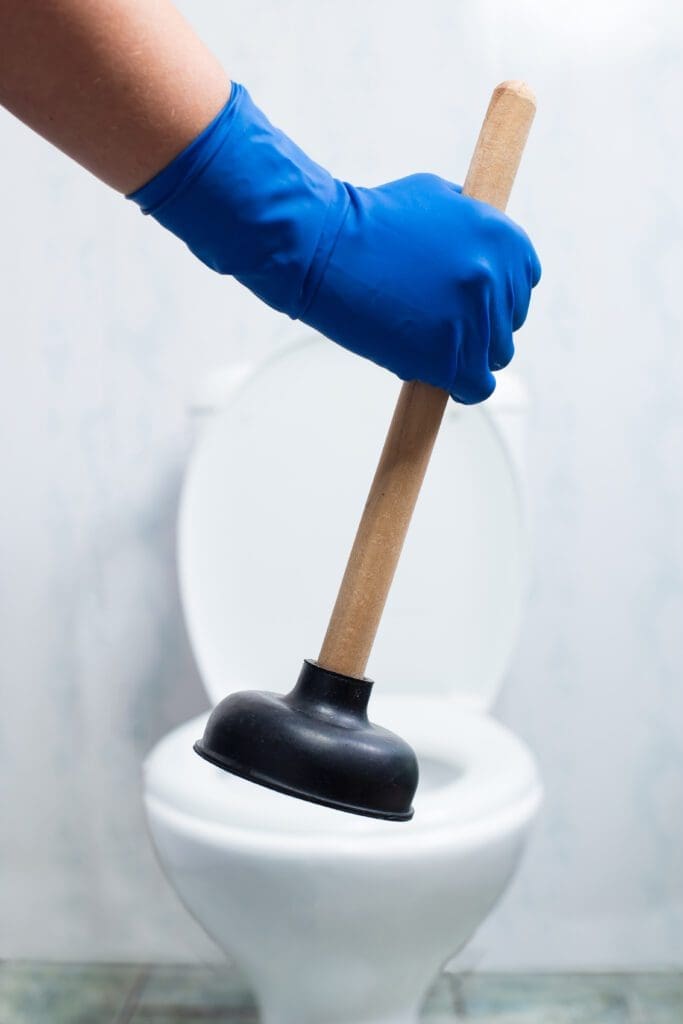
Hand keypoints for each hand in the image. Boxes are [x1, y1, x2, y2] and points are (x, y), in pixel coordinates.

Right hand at [303, 174, 539, 403]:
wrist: (321, 247)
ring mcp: (473, 319)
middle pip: (508, 325)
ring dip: (466, 358)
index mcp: (502, 237)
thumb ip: (470, 223)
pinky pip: (476, 388)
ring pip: (494, 359)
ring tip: (426, 344)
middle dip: (477, 328)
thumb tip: (487, 249)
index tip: (468, 304)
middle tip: (437, 325)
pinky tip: (435, 374)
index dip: (494, 297)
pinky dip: (460, 388)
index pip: (524, 283)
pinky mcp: (449, 357)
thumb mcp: (434, 197)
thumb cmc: (368, 221)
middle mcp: (496, 277)